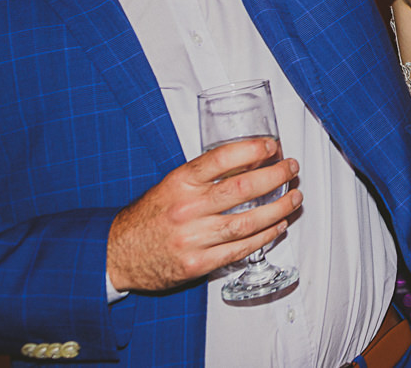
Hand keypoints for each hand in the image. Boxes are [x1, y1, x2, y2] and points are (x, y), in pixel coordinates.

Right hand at [106, 137, 301, 292]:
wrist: (117, 253)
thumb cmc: (148, 216)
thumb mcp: (170, 185)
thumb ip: (203, 176)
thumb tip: (248, 160)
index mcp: (179, 183)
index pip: (219, 159)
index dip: (250, 150)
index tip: (271, 146)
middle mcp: (186, 209)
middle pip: (241, 189)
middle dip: (274, 176)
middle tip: (290, 169)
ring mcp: (192, 238)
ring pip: (247, 222)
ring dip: (277, 208)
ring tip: (294, 197)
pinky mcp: (197, 263)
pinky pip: (239, 249)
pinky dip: (264, 237)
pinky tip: (277, 226)